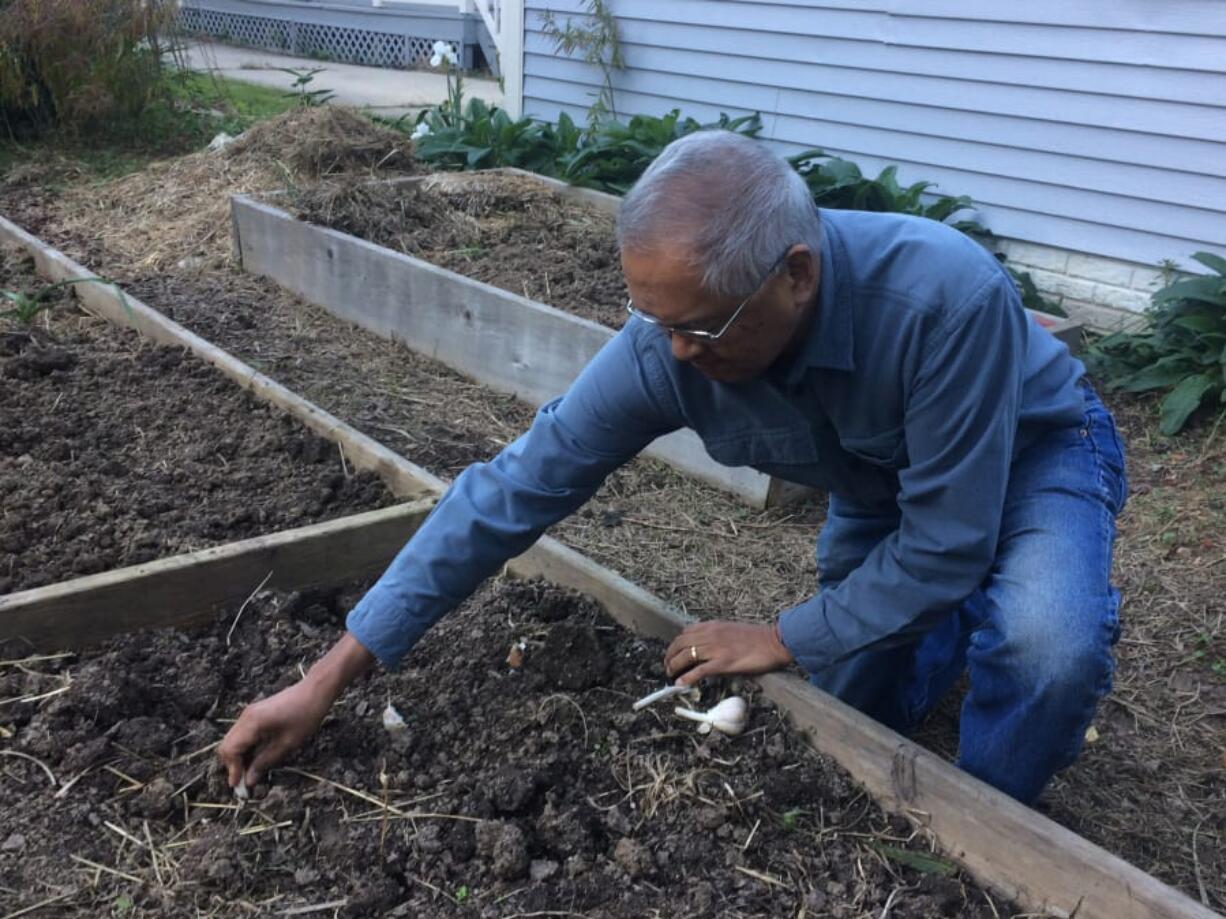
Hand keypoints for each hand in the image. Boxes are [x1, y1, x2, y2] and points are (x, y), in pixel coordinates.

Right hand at [217, 631, 374, 787]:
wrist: (315, 690)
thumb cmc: (305, 715)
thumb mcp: (287, 744)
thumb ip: (265, 762)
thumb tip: (249, 780)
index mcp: (251, 723)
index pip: (230, 751)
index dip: (233, 770)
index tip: (240, 786)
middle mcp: (245, 717)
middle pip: (227, 746)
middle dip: (233, 765)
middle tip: (246, 781)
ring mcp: (249, 714)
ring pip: (233, 740)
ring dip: (239, 757)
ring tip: (253, 772)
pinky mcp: (255, 713)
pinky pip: (242, 734)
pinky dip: (245, 747)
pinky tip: (257, 757)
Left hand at [664, 620, 792, 685]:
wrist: (773, 641)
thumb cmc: (757, 638)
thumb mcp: (731, 631)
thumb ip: (717, 636)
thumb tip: (705, 649)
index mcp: (713, 626)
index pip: (685, 633)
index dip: (675, 645)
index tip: (672, 653)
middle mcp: (710, 634)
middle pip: (681, 644)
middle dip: (670, 656)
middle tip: (667, 667)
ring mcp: (716, 648)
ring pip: (686, 656)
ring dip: (674, 667)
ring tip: (671, 676)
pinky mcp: (723, 662)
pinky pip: (699, 671)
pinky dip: (687, 678)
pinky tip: (681, 684)